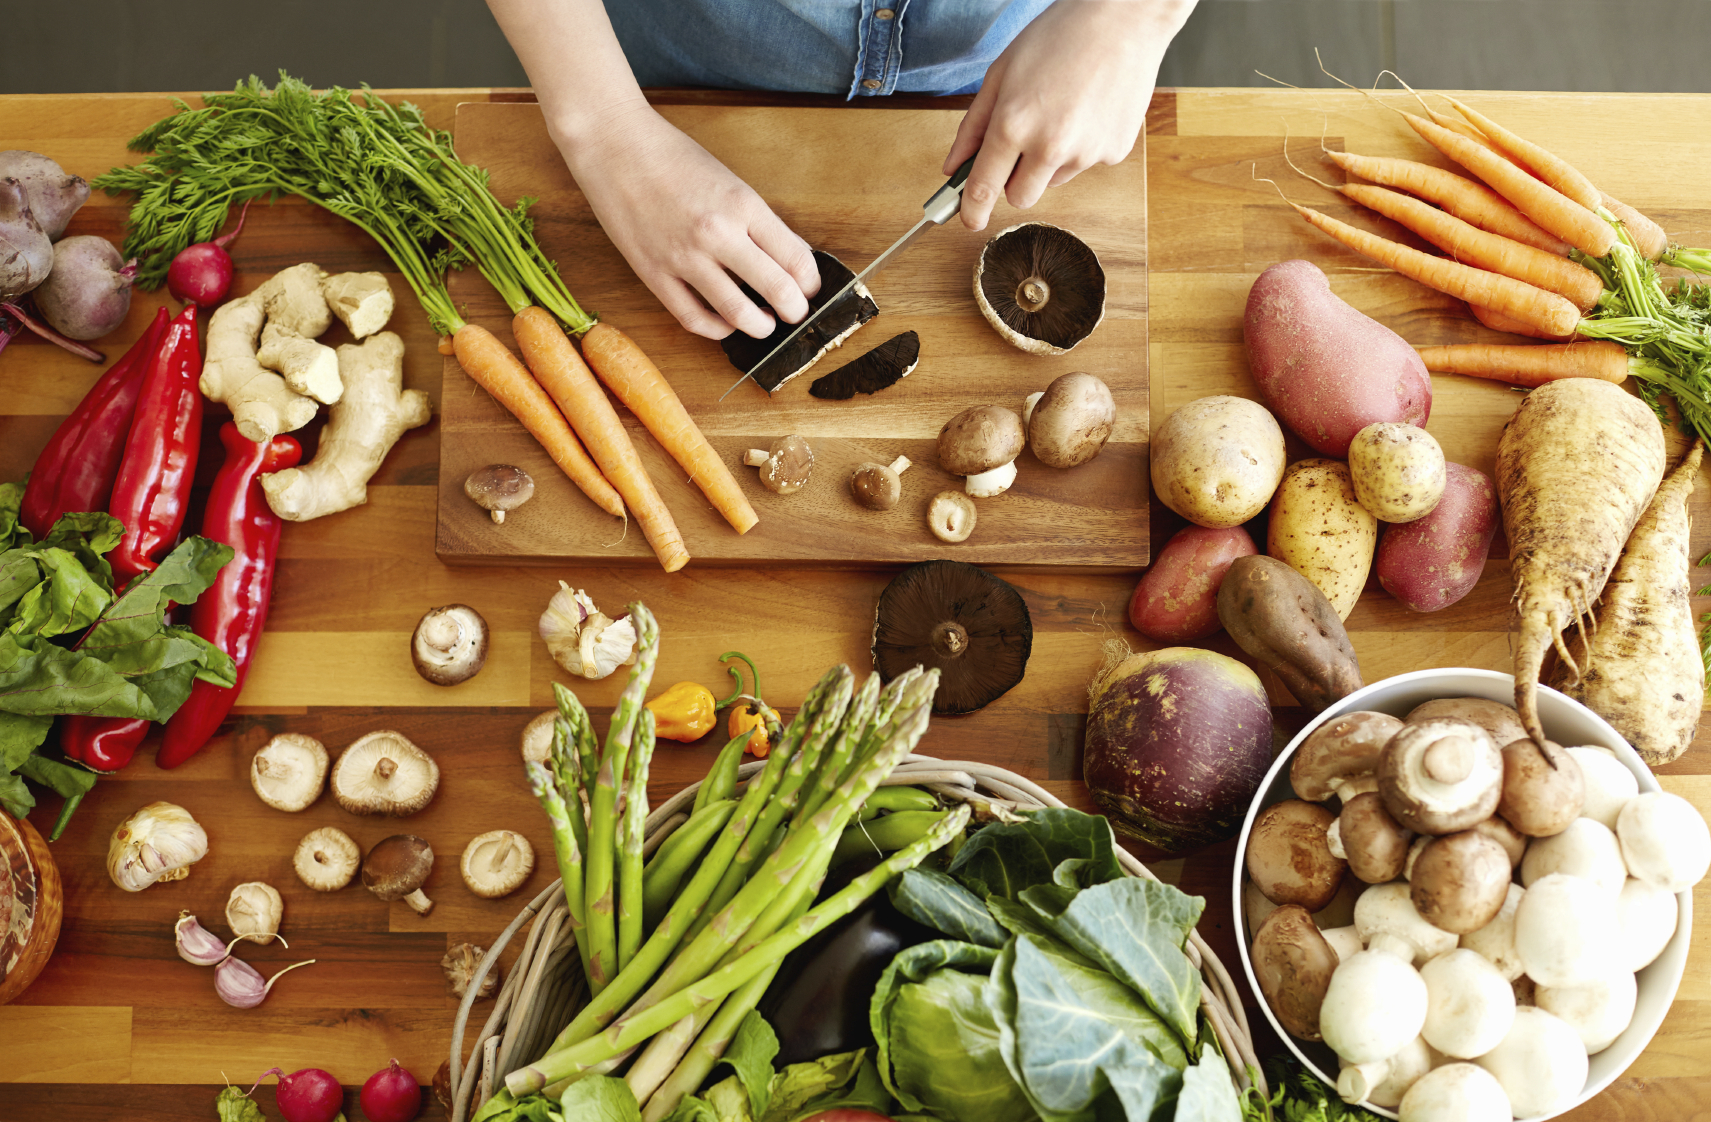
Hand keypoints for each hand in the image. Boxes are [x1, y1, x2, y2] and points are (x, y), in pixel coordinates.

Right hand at [556, 104, 821, 339]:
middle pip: (777, 290)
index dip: (811, 283)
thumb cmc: (672, 156)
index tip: (810, 288)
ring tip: (764, 324)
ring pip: (738, 313)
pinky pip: (693, 317)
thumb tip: (788, 257)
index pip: (796, 258)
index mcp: (743, 204)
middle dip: (794, 310)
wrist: (613, 143)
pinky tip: (725, 324)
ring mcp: (684, 257)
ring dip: (760, 327)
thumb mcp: (729, 180)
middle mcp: (717, 233)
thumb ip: (758, 221)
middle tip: (795, 313)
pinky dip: (717, 329)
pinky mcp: (654, 273)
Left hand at [944, 0, 1194, 230]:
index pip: (984, 187)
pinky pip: (1085, 164)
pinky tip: (1087, 110)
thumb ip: (973, 125)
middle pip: (1020, 196)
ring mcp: (1086, 152)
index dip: (972, 210)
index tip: (969, 220)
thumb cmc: (1060, 36)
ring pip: (1053, 180)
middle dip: (1014, 180)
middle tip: (1020, 145)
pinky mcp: (1114, 152)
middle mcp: (1050, 146)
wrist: (1124, 18)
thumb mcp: (1002, 73)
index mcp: (1014, 124)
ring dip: (1049, 160)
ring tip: (1061, 111)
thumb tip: (955, 166)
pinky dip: (1081, 147)